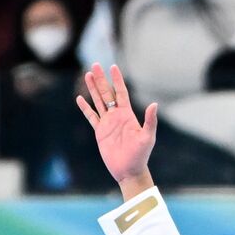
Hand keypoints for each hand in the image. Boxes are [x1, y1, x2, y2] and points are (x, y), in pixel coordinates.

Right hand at [76, 63, 157, 197]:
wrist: (129, 170)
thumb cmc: (141, 155)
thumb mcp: (147, 137)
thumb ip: (150, 120)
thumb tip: (154, 104)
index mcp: (128, 114)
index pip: (121, 92)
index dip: (117, 79)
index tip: (113, 66)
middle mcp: (117, 116)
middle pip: (107, 93)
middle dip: (101, 79)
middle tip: (95, 65)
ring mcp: (107, 123)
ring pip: (98, 102)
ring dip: (92, 89)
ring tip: (87, 75)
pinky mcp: (100, 132)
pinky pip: (91, 117)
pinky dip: (85, 108)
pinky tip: (79, 99)